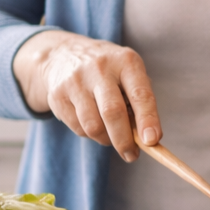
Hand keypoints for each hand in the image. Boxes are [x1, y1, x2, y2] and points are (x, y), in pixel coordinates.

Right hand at [12, 30, 160, 161]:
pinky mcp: (57, 96)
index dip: (147, 119)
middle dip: (124, 140)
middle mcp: (100, 68)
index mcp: (126, 61)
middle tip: (132, 155)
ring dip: (106, 140)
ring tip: (112, 138)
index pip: (140, 94)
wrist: (63, 55)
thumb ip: (139, 100)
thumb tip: (147, 138)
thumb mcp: (129, 72)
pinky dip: (90, 134)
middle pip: (113, 112)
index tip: (152, 141)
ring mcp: (75, 81)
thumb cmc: (109, 70)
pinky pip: (77, 128)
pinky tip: (94, 125)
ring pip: (92, 125)